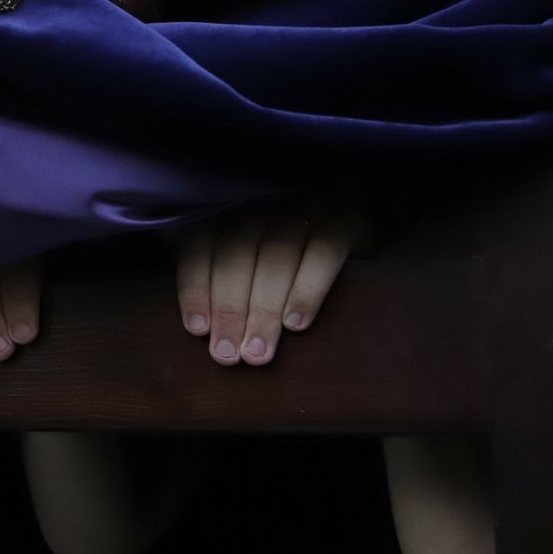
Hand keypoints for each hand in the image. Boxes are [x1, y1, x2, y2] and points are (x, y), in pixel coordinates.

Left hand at [174, 200, 361, 365]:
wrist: (357, 215)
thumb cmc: (290, 252)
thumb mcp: (247, 256)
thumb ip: (214, 274)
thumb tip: (195, 320)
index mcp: (233, 206)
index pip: (203, 241)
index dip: (196, 285)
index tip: (197, 328)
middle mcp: (266, 200)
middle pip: (237, 250)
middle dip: (229, 306)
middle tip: (227, 353)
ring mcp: (306, 205)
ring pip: (276, 252)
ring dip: (263, 307)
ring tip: (258, 351)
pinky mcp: (345, 218)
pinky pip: (324, 249)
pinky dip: (307, 288)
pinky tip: (295, 324)